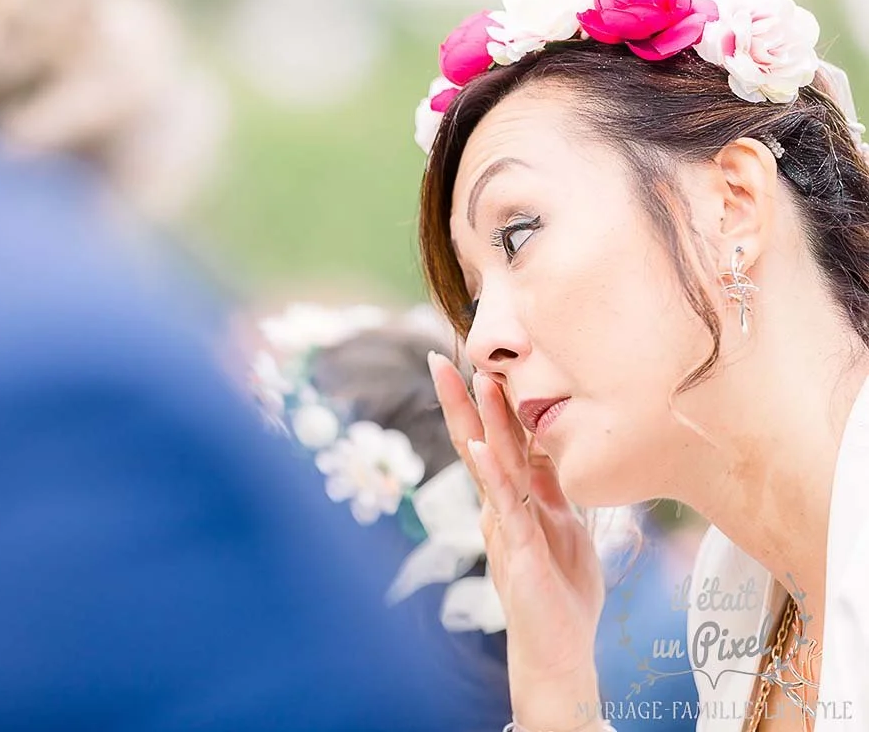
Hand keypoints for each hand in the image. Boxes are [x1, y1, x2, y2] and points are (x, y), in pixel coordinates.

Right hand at [428, 352, 605, 729]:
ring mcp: (504, 527)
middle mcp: (501, 507)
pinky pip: (504, 507)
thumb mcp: (565, 524)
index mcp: (515, 498)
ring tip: (470, 381)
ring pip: (489, 465)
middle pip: (478, 443)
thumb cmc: (562, 590)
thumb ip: (552, 486)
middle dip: (462, 399)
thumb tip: (550, 447)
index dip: (489, 402)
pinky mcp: (515, 550)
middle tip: (440, 356)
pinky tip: (479, 449)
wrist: (558, 648)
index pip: (499, 440)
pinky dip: (491, 475)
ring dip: (479, 422)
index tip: (477, 360)